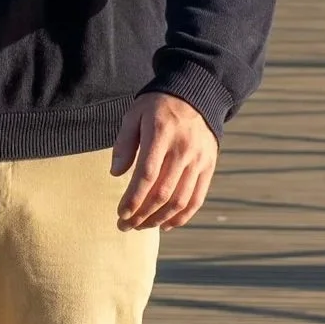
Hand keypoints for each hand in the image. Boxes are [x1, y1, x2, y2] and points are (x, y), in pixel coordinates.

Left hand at [111, 91, 218, 230]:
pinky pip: (197, 199)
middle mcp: (183, 149)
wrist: (196, 96)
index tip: (120, 213)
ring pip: (180, 201)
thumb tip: (115, 174)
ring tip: (141, 227)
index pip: (146, 175)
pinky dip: (182, 217)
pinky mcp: (209, 168)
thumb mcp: (134, 115)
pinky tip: (165, 225)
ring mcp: (199, 160)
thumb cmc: (157, 107)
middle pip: (163, 192)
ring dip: (159, 219)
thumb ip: (124, 143)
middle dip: (142, 215)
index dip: (133, 198)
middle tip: (124, 226)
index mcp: (162, 134)